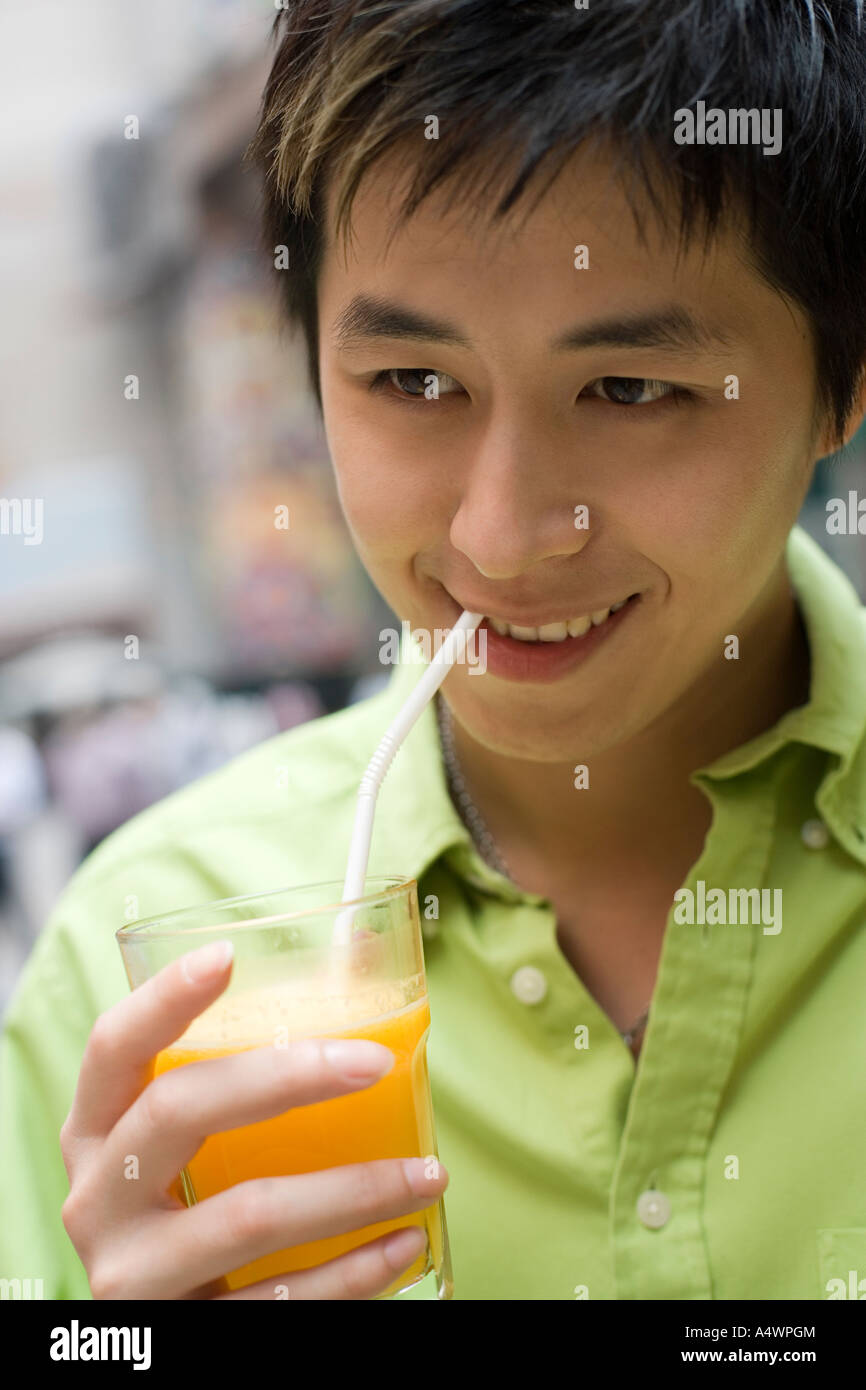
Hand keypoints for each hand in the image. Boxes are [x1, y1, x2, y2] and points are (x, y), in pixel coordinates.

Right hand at [60, 941, 447, 1298]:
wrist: (170, 1337)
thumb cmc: (195, 1211)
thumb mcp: (187, 1151)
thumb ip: (243, 1079)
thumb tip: (371, 975)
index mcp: (95, 1132)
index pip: (112, 1049)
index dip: (161, 1000)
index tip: (226, 955)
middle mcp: (97, 1199)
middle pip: (178, 1111)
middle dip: (286, 1075)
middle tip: (375, 1060)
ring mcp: (134, 1273)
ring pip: (250, 1214)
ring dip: (356, 1190)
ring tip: (429, 1172)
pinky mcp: (183, 1334)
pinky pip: (281, 1300)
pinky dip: (356, 1270)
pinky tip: (405, 1241)